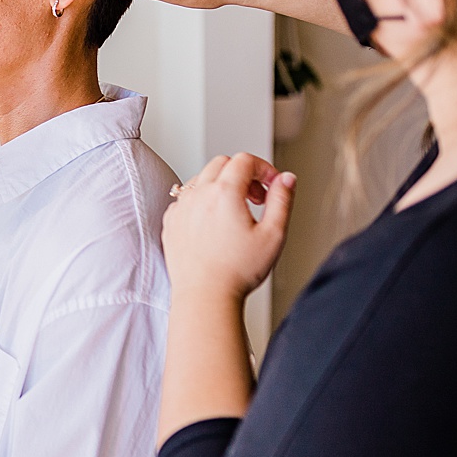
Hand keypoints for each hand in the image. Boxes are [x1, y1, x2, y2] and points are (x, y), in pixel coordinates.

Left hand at [162, 153, 296, 300]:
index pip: (244, 160)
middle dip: (244, 174)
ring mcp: (180, 207)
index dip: (264, 168)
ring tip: (237, 213)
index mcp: (224, 192)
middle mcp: (198, 194)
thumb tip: (286, 179)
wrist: (204, 297)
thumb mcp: (273, 234)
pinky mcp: (170, 221)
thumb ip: (282, 200)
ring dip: (222, 186)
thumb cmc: (238, 271)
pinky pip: (186, 199)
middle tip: (257, 199)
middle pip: (222, 164)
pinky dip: (202, 202)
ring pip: (202, 179)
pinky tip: (215, 225)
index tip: (273, 185)